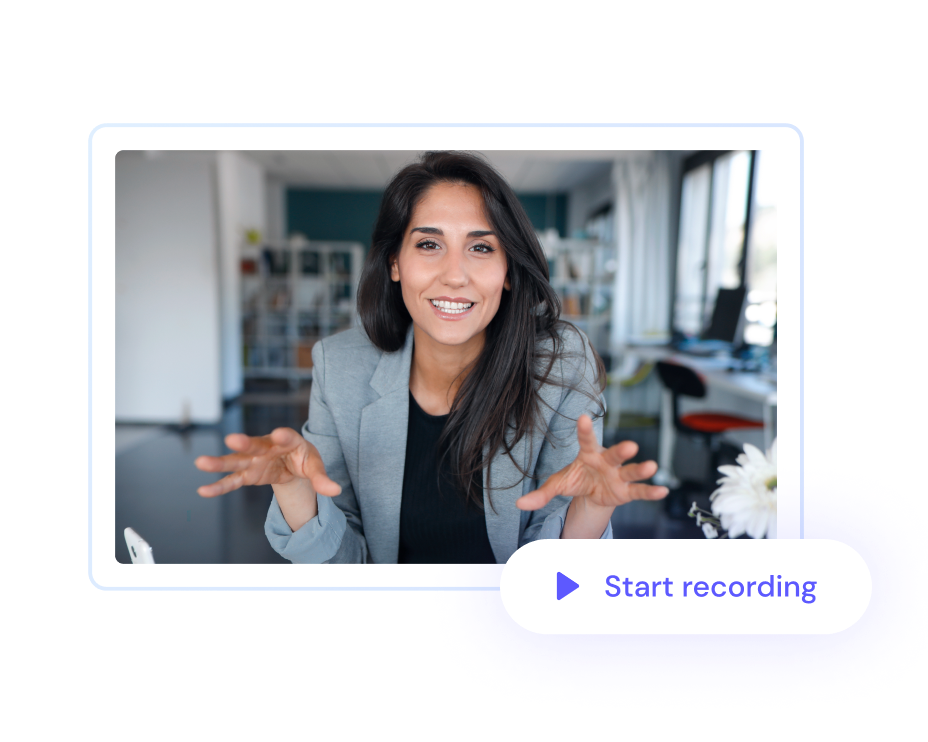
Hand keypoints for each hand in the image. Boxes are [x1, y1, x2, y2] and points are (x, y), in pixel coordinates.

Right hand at [194, 427, 340, 497]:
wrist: (292, 462)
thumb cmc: (303, 458)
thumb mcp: (315, 466)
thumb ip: (322, 478)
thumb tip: (335, 491)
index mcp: (288, 440)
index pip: (287, 437)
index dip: (283, 436)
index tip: (278, 434)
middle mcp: (267, 446)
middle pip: (255, 444)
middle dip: (245, 443)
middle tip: (233, 439)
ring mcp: (254, 459)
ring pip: (236, 460)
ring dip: (220, 462)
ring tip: (201, 463)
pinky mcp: (247, 473)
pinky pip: (232, 480)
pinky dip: (219, 486)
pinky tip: (203, 490)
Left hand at [516, 415, 668, 510]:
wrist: (591, 494)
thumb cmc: (576, 480)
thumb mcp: (557, 485)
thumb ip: (540, 494)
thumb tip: (519, 504)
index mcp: (588, 455)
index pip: (586, 440)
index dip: (585, 430)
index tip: (583, 417)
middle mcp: (606, 462)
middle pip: (614, 454)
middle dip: (622, 450)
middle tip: (631, 445)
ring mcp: (618, 476)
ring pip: (631, 471)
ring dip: (641, 469)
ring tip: (652, 466)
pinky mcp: (627, 491)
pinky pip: (640, 491)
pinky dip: (651, 491)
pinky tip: (663, 491)